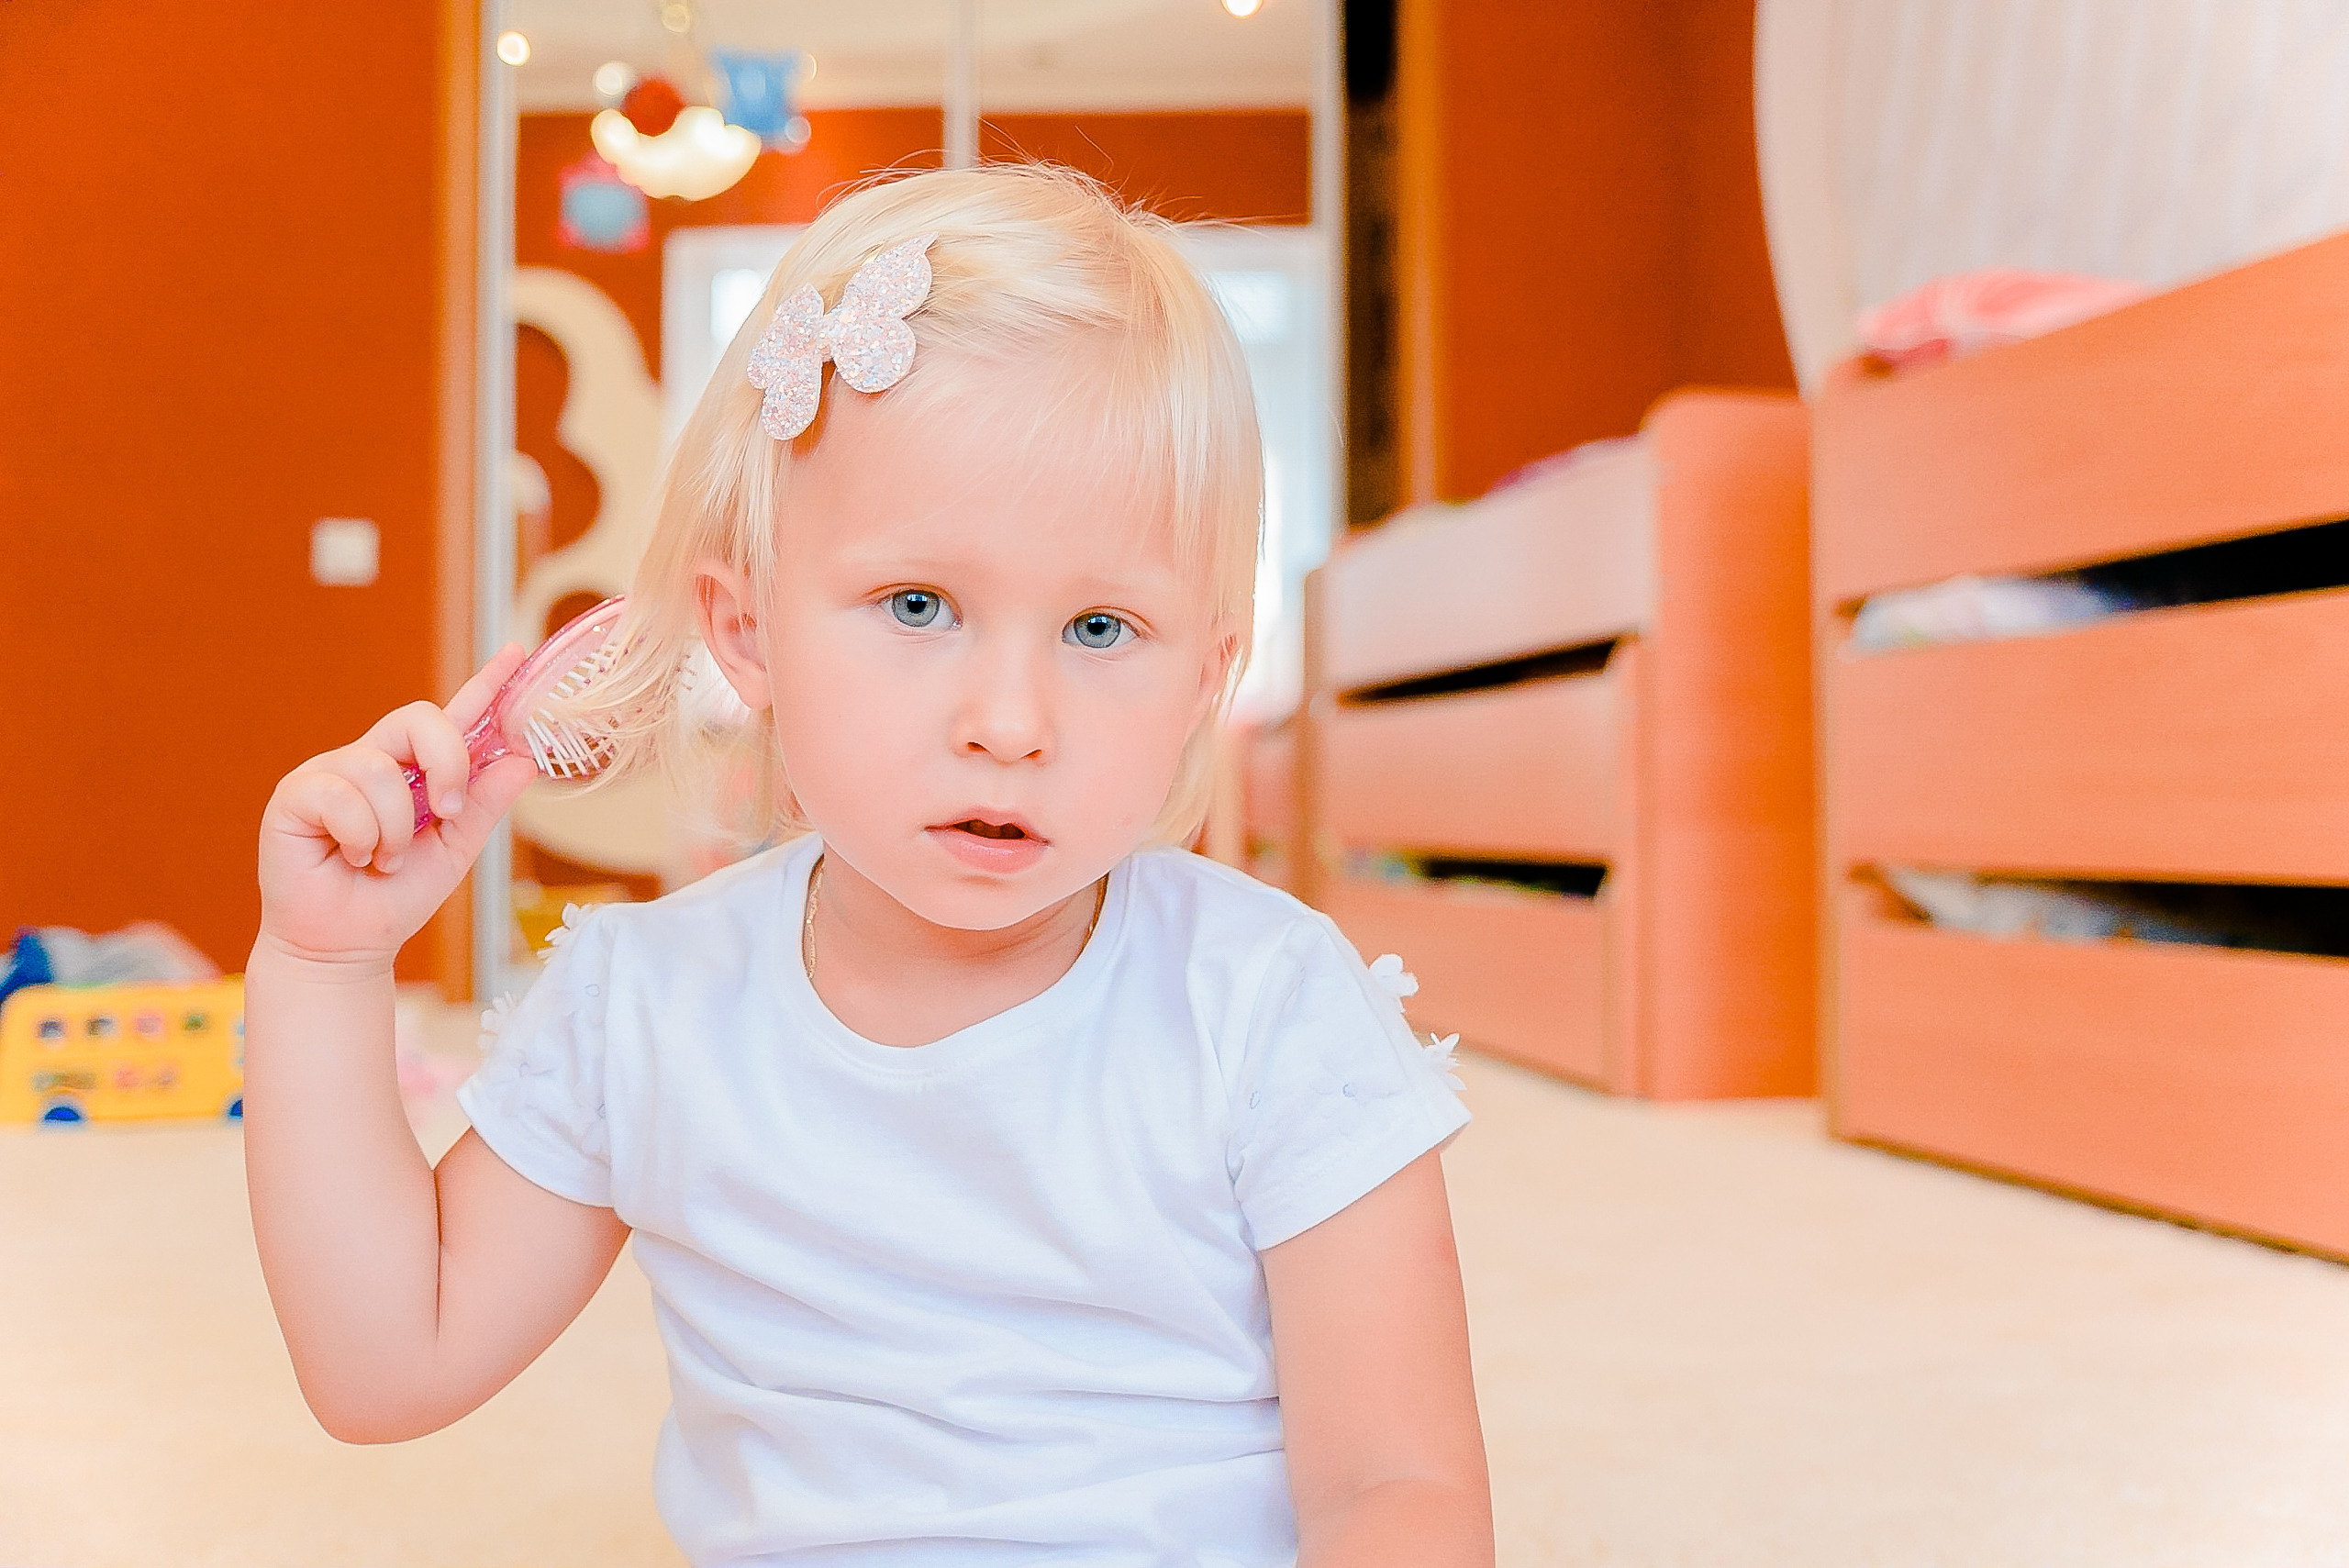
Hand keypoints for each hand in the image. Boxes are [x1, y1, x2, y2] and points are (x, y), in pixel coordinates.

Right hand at [257, 645, 539, 967]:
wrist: (347, 946)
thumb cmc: (393, 898)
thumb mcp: (454, 850)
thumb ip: (483, 805)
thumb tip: (522, 760)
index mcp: (412, 769)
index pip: (449, 717)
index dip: (483, 684)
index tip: (516, 652)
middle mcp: (371, 759)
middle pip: (418, 718)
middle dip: (447, 764)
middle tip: (444, 813)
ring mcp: (331, 773)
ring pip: (382, 770)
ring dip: (397, 829)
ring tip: (384, 860)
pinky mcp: (296, 794)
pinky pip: (342, 796)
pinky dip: (360, 837)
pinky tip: (351, 858)